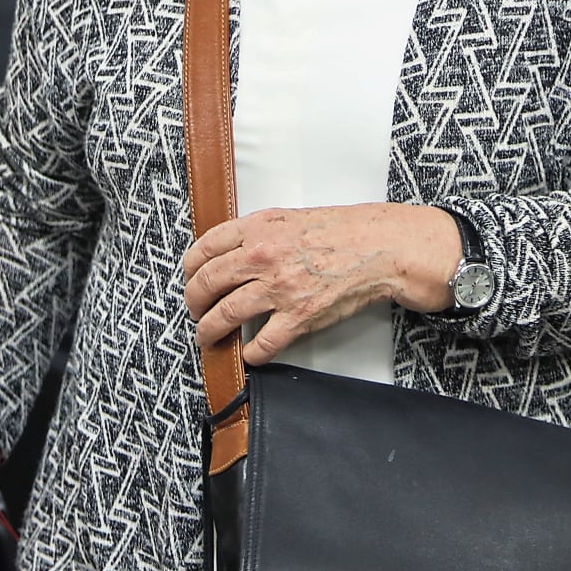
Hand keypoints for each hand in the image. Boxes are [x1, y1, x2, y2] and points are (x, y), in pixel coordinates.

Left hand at [181, 203, 460, 365]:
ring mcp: (279, 288)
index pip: (204, 249)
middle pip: (207, 284)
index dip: (190, 269)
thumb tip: (230, 251)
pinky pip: (262, 344)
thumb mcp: (291, 217)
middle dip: (193, 302)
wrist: (380, 247)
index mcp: (258, 228)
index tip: (190, 278)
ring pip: (224, 316)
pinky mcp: (298, 317)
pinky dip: (250, 353)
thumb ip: (258, 232)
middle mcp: (262, 256)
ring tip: (207, 336)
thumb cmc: (342, 230)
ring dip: (210, 331)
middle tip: (195, 311)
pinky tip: (250, 353)